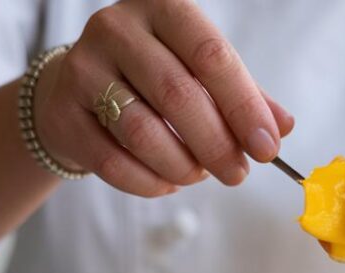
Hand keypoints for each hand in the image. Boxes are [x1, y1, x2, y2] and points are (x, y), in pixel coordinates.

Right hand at [34, 0, 294, 195]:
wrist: (77, 88)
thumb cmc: (153, 76)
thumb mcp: (200, 72)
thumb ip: (243, 95)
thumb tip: (282, 127)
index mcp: (163, 7)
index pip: (212, 55)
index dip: (244, 107)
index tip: (268, 148)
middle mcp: (118, 28)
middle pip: (178, 95)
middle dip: (217, 144)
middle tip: (238, 174)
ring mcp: (83, 67)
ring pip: (143, 132)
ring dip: (182, 166)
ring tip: (199, 174)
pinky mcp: (62, 112)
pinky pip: (112, 162)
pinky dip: (148, 182)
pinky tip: (167, 183)